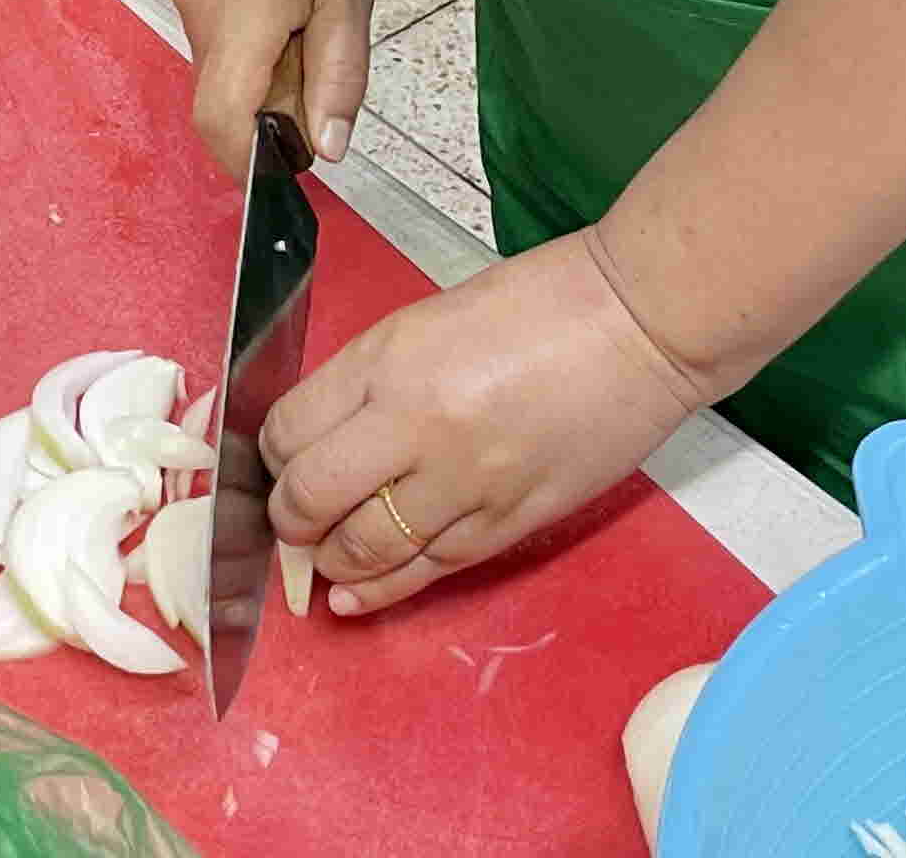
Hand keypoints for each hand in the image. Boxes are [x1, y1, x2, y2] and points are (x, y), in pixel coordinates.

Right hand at [173, 0, 381, 174]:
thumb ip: (337, 77)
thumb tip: (326, 148)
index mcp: (241, 20)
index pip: (220, 123)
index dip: (252, 161)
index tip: (296, 161)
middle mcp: (199, 10)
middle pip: (224, 100)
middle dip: (274, 109)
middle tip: (329, 65)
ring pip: (223, 65)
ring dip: (268, 69)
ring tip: (316, 14)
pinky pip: (219, 32)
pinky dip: (255, 39)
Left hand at [261, 230, 717, 614]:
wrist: (636, 327)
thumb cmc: (534, 306)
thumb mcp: (420, 322)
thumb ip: (364, 379)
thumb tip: (316, 434)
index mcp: (388, 364)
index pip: (289, 432)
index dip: (269, 456)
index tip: (274, 461)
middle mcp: (417, 429)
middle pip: (313, 499)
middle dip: (288, 517)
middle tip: (290, 516)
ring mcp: (466, 484)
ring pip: (366, 549)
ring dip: (331, 559)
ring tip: (320, 556)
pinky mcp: (510, 523)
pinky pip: (430, 570)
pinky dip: (384, 589)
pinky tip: (354, 598)